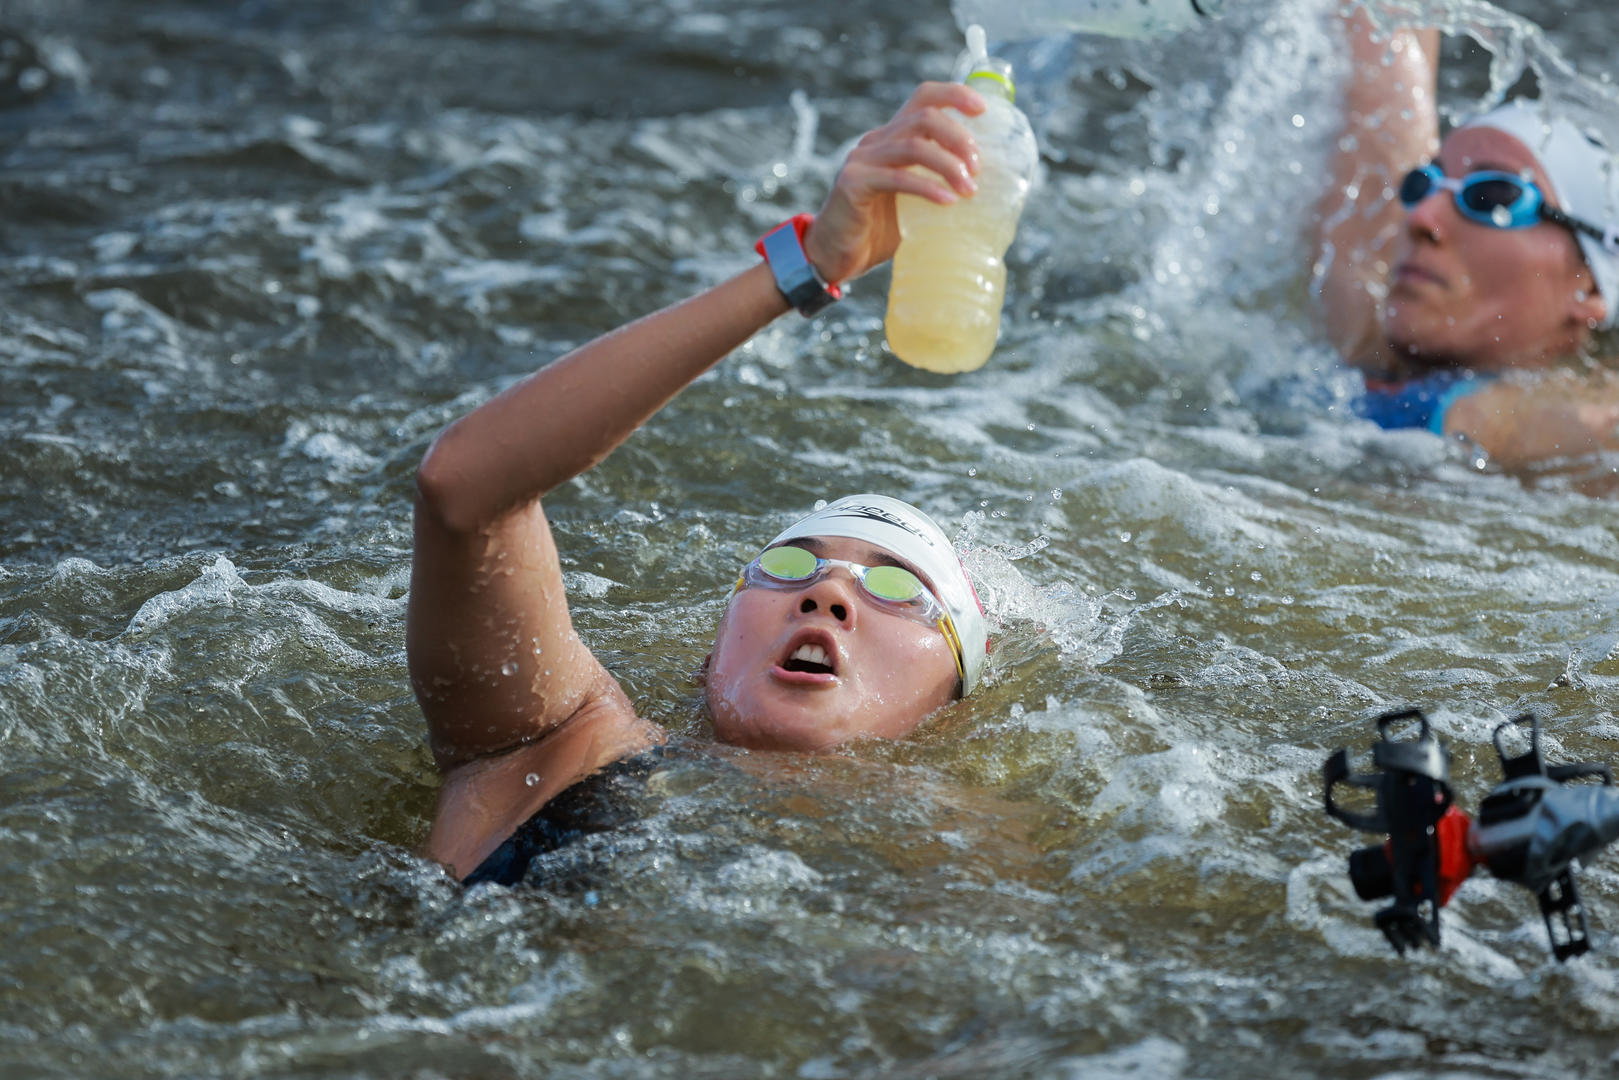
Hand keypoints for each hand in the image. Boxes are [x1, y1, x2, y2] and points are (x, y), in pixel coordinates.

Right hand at [802, 81, 984, 285]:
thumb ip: (936, 184)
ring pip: (914, 145)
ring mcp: (862, 159)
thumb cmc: (878, 230)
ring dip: (948, 165)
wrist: (834, 256)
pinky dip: (927, 188)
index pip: (924, 97)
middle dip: (958, 138)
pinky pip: (897, 178)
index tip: (983, 109)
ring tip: (969, 189)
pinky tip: (947, 202)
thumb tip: (984, 186)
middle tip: (977, 167)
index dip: (954, 95)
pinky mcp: (853, 183)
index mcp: (892, 137)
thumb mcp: (914, 200)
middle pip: (924, 117)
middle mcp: (876, 141)